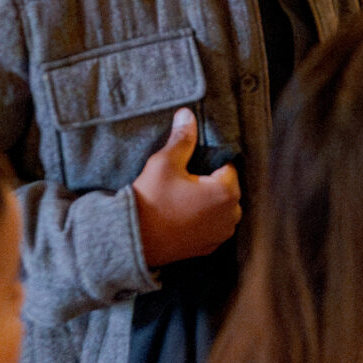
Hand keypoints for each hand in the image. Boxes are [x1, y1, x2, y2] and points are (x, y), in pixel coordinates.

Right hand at [131, 107, 240, 266]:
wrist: (132, 240)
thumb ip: (182, 138)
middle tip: (183, 183)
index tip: (189, 167)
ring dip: (208, 203)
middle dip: (210, 184)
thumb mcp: (165, 163)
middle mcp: (230, 216)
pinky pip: (212, 226)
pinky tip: (182, 216)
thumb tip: (187, 114)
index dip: (208, 164)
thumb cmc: (150, 200)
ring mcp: (220, 235)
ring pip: (221, 208)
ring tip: (182, 199)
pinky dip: (203, 220)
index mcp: (226, 192)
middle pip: (226, 188)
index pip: (227, 167)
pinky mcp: (208, 248)